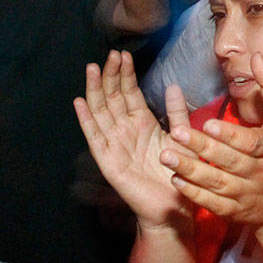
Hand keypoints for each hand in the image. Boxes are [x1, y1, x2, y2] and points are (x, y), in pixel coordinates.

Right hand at [74, 50, 191, 228]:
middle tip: (111, 55)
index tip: (123, 55)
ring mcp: (115, 144)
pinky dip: (86, 120)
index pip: (129, 93)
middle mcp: (125, 131)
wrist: (173, 206)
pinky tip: (80, 102)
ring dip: (96, 90)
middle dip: (111, 76)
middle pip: (113, 98)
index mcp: (141, 123)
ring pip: (101, 112)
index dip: (125, 75)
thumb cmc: (178, 173)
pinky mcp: (108, 161)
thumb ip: (177, 112)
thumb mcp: (182, 137)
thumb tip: (173, 85)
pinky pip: (95, 137)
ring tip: (93, 69)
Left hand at [159, 53, 262, 230]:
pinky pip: (212, 203)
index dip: (230, 135)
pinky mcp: (233, 211)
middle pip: (229, 161)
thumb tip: (257, 56)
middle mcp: (259, 172)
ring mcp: (246, 194)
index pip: (251, 142)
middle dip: (202, 148)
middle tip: (175, 135)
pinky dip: (194, 193)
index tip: (207, 123)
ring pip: (217, 183)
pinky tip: (176, 180)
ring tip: (166, 156)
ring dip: (191, 170)